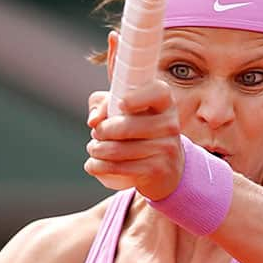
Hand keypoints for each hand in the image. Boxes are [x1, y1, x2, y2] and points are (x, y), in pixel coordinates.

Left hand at [84, 81, 184, 201]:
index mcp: (165, 103)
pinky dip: (98, 166)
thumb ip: (104, 104)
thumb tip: (93, 120)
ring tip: (93, 148)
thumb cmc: (139, 130)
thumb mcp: (126, 111)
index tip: (120, 104)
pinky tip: (92, 164)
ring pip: (118, 150)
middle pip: (127, 126)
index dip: (137, 97)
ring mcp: (166, 149)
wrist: (165, 168)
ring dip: (96, 149)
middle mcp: (170, 125)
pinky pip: (119, 168)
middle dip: (102, 131)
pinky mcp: (157, 171)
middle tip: (95, 133)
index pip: (158, 92)